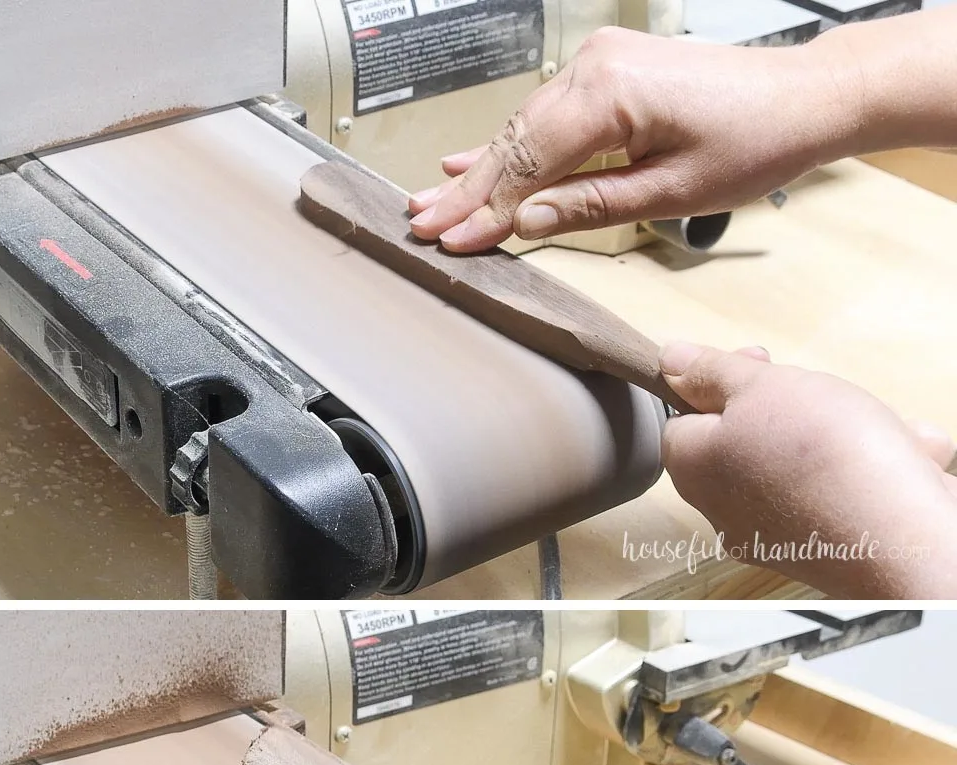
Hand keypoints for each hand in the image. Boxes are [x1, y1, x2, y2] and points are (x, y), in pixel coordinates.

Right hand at [407, 27, 860, 252]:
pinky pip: (543, 115)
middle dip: (466, 193)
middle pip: (513, 143)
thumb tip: (527, 222)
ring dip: (478, 173)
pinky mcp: (606, 74)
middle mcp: (597, 68)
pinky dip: (508, 145)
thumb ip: (590, 206)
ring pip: (521, 130)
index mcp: (611, 94)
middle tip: (420, 228)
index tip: (450, 242)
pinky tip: (466, 160)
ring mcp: (599, 65)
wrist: (800, 98)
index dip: (485, 210)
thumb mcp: (670, 194)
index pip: (528, 163)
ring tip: (432, 206)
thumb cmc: (753, 141)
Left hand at [658, 343, 956, 597]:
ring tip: (884, 429)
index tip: (761, 363)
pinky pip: (836, 496)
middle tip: (825, 395)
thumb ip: (713, 373)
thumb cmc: (821, 454)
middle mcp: (721, 510)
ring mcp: (769, 535)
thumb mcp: (760, 387)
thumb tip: (668, 361)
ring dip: (847, 435)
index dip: (718, 385)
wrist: (898, 538)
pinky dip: (870, 470)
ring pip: (800, 466)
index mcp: (693, 469)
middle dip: (793, 408)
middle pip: (745, 441)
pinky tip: (907, 459)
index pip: (683, 420)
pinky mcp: (818, 551)